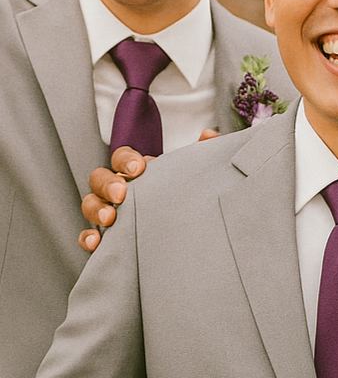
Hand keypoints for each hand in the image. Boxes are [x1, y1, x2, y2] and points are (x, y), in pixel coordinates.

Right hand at [79, 129, 220, 251]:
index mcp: (136, 172)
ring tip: (110, 219)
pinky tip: (97, 243)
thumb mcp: (192, 177)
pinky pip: (88, 235)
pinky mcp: (107, 237)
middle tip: (120, 195)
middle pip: (99, 178)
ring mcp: (109, 212)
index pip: (121, 157)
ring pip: (90, 204)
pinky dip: (88, 237)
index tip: (139, 167)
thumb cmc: (183, 197)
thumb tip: (209, 135)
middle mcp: (118, 189)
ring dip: (96, 210)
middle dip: (107, 184)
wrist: (187, 232)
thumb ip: (201, 154)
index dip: (126, 159)